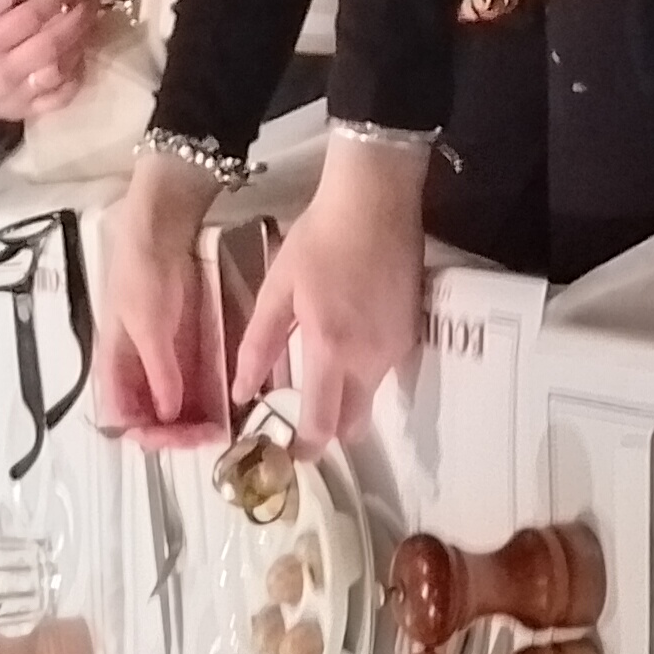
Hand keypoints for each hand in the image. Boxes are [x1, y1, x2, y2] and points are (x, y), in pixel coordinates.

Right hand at [0, 0, 100, 124]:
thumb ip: (2, 0)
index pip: (30, 17)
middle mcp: (7, 71)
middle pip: (51, 43)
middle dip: (78, 18)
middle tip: (92, 1)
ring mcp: (21, 95)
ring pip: (60, 70)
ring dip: (80, 44)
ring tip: (90, 25)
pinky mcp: (31, 112)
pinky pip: (61, 96)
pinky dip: (76, 76)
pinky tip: (80, 56)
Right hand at [92, 149, 227, 444]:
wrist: (161, 231)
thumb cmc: (142, 273)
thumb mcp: (147, 324)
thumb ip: (159, 371)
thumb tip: (168, 413)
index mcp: (113, 367)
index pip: (122, 418)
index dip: (146, 434)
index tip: (176, 437)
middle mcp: (134, 371)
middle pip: (149, 419)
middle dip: (175, 434)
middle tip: (208, 436)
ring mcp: (160, 362)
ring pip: (171, 409)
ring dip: (191, 424)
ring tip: (220, 431)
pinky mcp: (182, 350)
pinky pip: (190, 388)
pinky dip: (203, 404)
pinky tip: (225, 411)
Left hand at [234, 142, 429, 444]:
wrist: (375, 201)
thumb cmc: (320, 239)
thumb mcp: (278, 289)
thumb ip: (259, 345)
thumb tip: (242, 392)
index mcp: (331, 349)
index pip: (322, 422)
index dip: (305, 446)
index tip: (288, 452)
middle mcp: (370, 358)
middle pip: (354, 425)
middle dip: (329, 433)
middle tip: (303, 423)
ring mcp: (396, 347)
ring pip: (370, 399)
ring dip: (346, 400)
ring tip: (320, 376)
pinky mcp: (411, 332)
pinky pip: (385, 372)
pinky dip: (364, 374)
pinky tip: (346, 343)